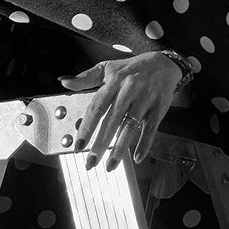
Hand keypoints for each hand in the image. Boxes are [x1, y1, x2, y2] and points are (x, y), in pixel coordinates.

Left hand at [66, 48, 192, 171]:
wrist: (164, 64)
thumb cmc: (132, 68)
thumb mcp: (107, 68)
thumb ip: (85, 78)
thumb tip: (64, 83)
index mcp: (114, 83)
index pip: (96, 108)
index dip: (87, 128)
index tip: (79, 145)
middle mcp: (129, 91)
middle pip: (111, 121)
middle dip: (100, 144)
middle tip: (91, 161)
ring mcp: (144, 100)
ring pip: (130, 127)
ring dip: (119, 149)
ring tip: (110, 165)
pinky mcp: (158, 108)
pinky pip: (151, 129)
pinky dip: (144, 144)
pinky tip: (137, 157)